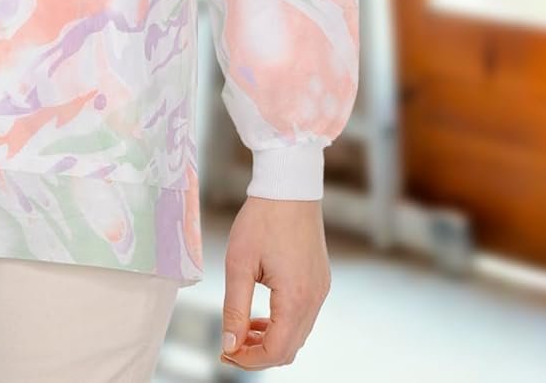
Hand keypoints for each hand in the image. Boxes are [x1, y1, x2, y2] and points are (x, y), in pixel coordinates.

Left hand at [219, 196, 330, 368]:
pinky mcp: (319, 281)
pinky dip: (282, 324)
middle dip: (258, 354)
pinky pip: (302, 316)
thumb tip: (229, 344)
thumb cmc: (262, 218)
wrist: (289, 186)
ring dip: (270, 340)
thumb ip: (234, 308)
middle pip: (289, 349)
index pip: (276, 351)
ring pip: (297, 335)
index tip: (225, 352)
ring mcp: (320, 291)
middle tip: (229, 345)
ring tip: (242, 330)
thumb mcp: (239, 263)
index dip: (249, 360)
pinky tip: (260, 315)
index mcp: (296, 298)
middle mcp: (315, 299)